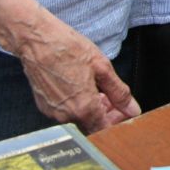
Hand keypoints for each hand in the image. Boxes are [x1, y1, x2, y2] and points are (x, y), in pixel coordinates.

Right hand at [9, 10, 140, 132]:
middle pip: (91, 125)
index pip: (104, 129)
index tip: (122, 109)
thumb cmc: (67, 49)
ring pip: (78, 118)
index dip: (116, 121)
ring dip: (91, 108)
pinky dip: (76, 103)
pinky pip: (65, 111)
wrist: (36, 40)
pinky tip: (80, 86)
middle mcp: (66, 115)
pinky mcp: (44, 104)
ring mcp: (52, 111)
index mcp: (84, 108)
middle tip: (112, 96)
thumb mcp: (102, 67)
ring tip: (97, 87)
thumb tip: (132, 109)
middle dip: (105, 113)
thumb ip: (119, 92)